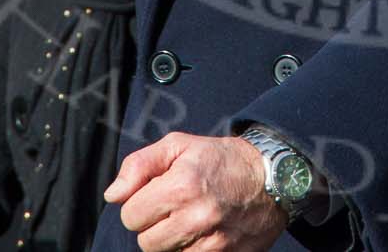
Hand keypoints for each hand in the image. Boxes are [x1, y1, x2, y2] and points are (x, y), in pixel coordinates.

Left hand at [106, 131, 289, 251]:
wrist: (274, 176)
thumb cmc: (221, 159)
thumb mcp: (179, 146)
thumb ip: (139, 166)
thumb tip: (114, 195)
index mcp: (181, 186)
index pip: (130, 216)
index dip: (139, 205)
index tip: (156, 196)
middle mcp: (196, 217)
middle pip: (146, 242)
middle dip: (153, 226)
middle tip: (173, 209)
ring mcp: (214, 242)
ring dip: (172, 241)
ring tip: (188, 220)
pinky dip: (192, 251)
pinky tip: (202, 233)